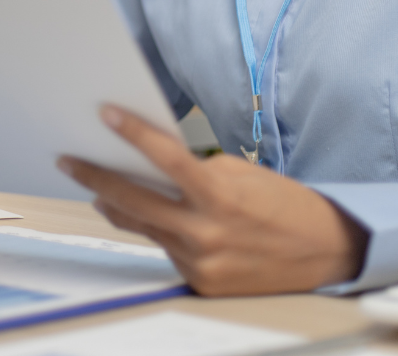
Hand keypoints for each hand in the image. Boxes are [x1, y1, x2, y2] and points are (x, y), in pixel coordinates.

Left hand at [59, 105, 367, 295]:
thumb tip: (151, 156)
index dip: (133, 133)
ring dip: (116, 206)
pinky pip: (165, 251)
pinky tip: (149, 219)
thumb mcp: (242, 174)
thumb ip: (196, 168)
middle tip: (70, 161)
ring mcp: (201, 261)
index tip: (105, 114)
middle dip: (95, 177)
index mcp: (220, 195)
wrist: (327, 252)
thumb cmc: (284, 204)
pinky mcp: (201, 282)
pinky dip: (158, 232)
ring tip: (97, 190)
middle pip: (133, 200)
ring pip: (142, 227)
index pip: (166, 157)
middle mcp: (206, 231)